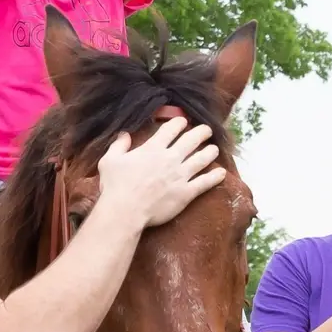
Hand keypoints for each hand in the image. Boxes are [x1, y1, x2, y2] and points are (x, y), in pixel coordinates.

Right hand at [97, 118, 224, 227]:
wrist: (126, 210)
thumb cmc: (115, 186)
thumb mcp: (109, 161)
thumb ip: (118, 145)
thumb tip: (124, 135)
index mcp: (152, 148)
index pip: (171, 129)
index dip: (179, 122)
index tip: (183, 121)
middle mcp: (170, 158)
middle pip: (191, 140)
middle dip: (201, 132)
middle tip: (206, 130)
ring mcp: (180, 175)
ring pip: (202, 159)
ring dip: (210, 152)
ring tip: (214, 149)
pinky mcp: (186, 193)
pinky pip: (205, 182)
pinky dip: (215, 177)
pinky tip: (222, 174)